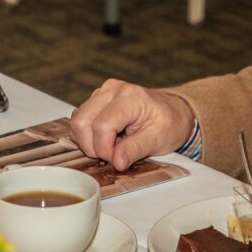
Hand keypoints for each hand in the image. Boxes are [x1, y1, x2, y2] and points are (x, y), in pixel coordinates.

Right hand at [68, 80, 192, 170]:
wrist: (173, 112)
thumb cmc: (169, 124)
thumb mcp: (158, 140)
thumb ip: (135, 150)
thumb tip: (116, 162)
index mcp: (131, 97)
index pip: (102, 125)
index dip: (105, 149)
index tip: (118, 160)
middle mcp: (112, 90)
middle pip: (82, 122)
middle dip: (93, 146)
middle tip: (112, 155)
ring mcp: (102, 93)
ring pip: (77, 121)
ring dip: (88, 141)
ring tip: (111, 146)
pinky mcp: (96, 99)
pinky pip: (80, 119)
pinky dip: (88, 135)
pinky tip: (106, 139)